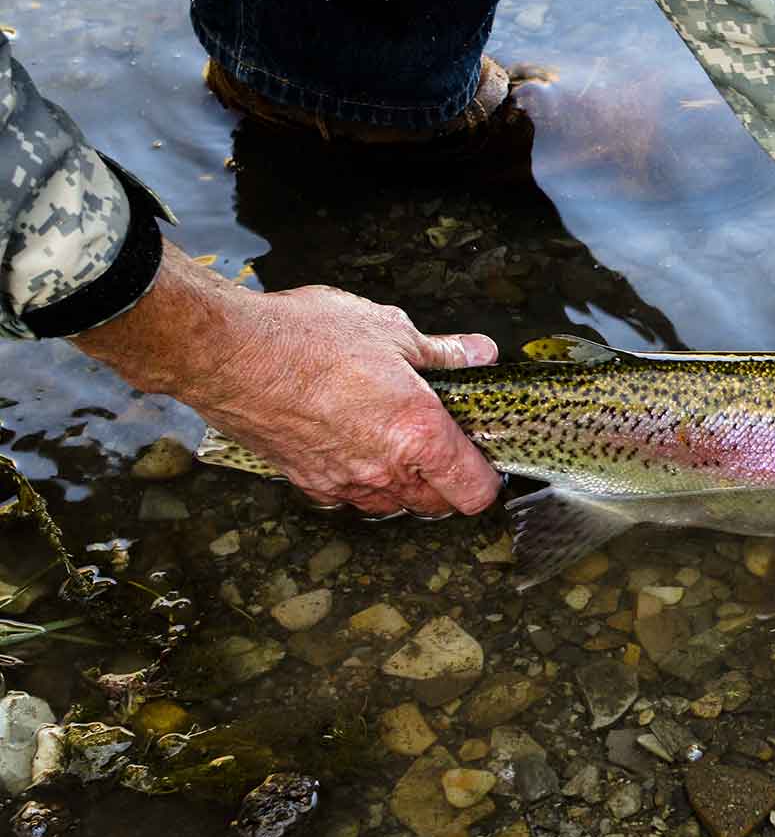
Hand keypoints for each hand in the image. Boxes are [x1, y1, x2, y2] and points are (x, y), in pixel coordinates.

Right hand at [73, 242, 501, 516]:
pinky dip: (360, 479)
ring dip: (403, 484)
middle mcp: (383, 470)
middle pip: (436, 505)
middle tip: (446, 441)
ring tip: (398, 440)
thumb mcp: (390, 330)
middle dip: (448, 481)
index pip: (473, 491)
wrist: (225, 352)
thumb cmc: (305, 337)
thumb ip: (442, 352)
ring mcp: (342, 481)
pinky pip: (348, 495)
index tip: (485, 457)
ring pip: (391, 504)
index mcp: (417, 434)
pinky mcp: (307, 481)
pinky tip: (354, 441)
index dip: (487, 478)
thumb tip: (478, 354)